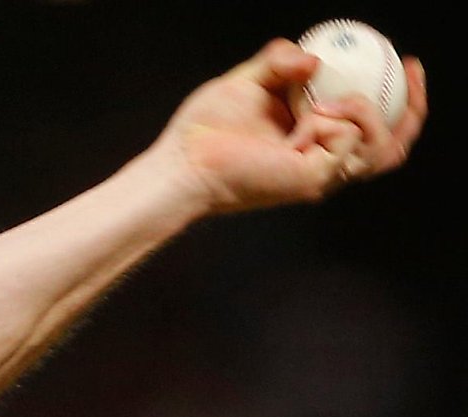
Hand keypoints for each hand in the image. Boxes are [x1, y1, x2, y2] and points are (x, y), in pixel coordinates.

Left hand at [150, 38, 426, 215]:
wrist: (180, 161)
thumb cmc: (204, 130)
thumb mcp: (249, 81)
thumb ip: (279, 63)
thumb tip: (313, 60)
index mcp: (314, 145)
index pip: (373, 131)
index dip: (403, 101)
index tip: (406, 62)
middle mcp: (322, 165)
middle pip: (392, 148)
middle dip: (413, 108)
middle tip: (409, 69)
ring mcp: (319, 176)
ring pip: (379, 148)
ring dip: (364, 111)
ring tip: (324, 102)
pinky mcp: (311, 180)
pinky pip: (347, 141)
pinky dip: (333, 120)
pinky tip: (305, 117)